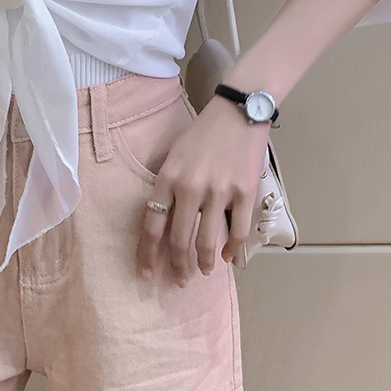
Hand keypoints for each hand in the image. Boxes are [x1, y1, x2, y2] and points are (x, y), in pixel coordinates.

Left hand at [136, 95, 270, 284]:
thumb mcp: (174, 155)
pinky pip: (238, 231)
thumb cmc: (203, 132)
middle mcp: (190, 187)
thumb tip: (164, 220)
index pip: (152, 224)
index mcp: (168, 177)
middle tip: (179, 279)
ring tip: (203, 271)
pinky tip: (227, 258)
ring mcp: (219, 191)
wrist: (238, 111)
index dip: (148, 254)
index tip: (147, 273)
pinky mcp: (244, 192)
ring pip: (207, 241)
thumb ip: (168, 185)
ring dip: (203, 263)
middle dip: (178, 266)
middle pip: (179, 239)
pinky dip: (232, 250)